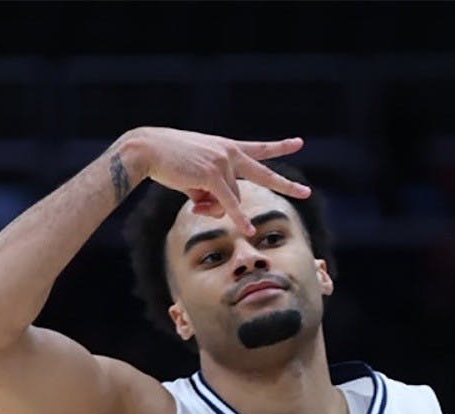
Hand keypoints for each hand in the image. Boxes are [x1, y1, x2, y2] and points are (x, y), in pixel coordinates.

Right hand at [120, 127, 311, 234]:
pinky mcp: (213, 175)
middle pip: (264, 174)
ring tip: (191, 197)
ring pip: (230, 199)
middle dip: (286, 185)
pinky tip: (247, 230)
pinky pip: (229, 203)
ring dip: (211, 206)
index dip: (279, 146)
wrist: (147, 149)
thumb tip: (222, 213)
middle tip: (307, 192)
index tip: (298, 143)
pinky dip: (237, 218)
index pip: (258, 148)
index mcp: (227, 147)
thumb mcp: (196, 177)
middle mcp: (229, 152)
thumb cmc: (168, 161)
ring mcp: (223, 162)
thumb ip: (213, 194)